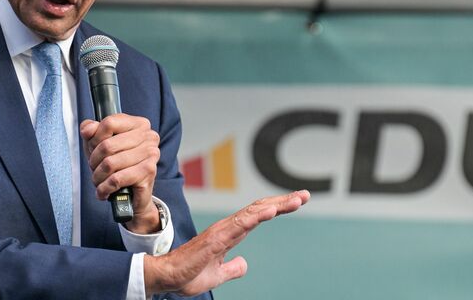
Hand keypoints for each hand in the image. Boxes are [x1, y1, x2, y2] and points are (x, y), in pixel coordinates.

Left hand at [80, 114, 161, 233]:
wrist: (134, 195)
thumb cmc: (118, 166)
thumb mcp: (99, 144)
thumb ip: (91, 130)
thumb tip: (87, 129)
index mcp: (139, 124)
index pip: (109, 122)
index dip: (94, 138)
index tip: (92, 149)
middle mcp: (149, 137)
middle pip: (107, 145)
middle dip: (94, 161)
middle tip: (94, 169)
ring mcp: (151, 154)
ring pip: (110, 163)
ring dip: (98, 177)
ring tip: (99, 181)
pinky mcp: (148, 173)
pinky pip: (116, 179)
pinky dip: (104, 188)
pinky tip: (103, 191)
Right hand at [143, 190, 310, 296]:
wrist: (167, 277)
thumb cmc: (188, 273)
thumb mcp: (218, 275)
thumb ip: (233, 268)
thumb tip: (245, 264)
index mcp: (230, 234)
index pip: (258, 216)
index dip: (278, 207)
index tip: (297, 201)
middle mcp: (228, 227)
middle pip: (260, 209)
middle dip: (283, 202)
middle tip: (304, 195)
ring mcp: (222, 231)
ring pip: (253, 213)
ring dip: (276, 206)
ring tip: (296, 200)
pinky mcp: (216, 239)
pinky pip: (240, 225)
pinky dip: (257, 216)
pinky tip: (272, 211)